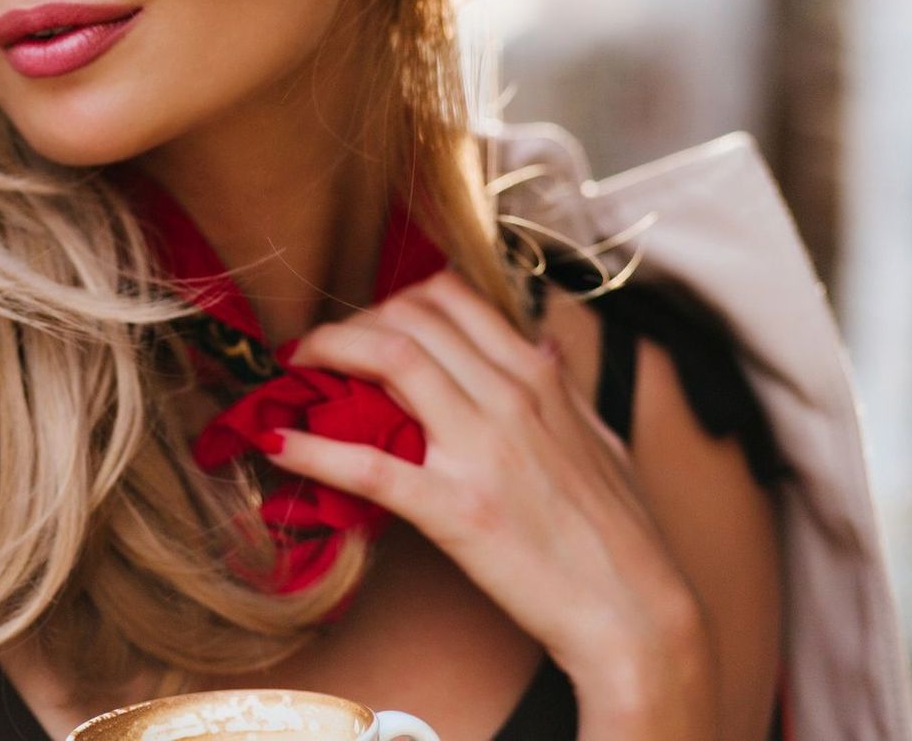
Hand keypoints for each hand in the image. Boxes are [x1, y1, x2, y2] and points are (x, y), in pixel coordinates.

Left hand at [266, 271, 714, 729]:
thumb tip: (539, 343)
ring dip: (324, 354)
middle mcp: (510, 397)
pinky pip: (367, 464)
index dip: (390, 300)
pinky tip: (276, 445)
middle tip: (318, 351)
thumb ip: (563, 387)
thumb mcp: (601, 439)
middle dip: (349, 324)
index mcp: (538, 376)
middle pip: (408, 318)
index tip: (365, 323)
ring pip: (389, 360)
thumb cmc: (618, 531)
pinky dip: (311, 449)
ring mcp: (482, 450)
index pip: (449, 297)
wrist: (635, 613)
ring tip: (292, 372)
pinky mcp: (456, 508)